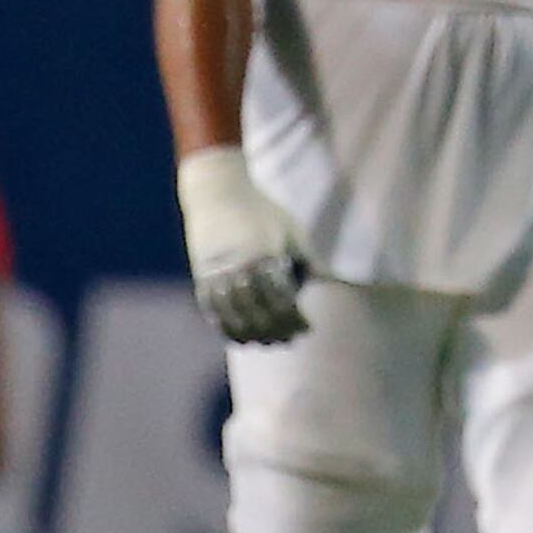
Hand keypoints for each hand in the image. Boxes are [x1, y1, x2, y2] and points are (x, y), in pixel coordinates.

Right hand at [178, 145, 311, 344]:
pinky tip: (240, 336)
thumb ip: (310, 260)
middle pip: (259, 316)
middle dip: (278, 332)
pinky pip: (213, 312)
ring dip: (253, 336)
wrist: (218, 191)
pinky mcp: (201, 276)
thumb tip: (332, 282)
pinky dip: (226, 328)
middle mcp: (240, 269)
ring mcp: (217, 274)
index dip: (296, 321)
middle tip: (291, 338)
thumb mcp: (292, 230)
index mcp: (266, 257)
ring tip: (268, 340)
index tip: (307, 327)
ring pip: (235, 318)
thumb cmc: (262, 210)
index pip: (282, 303)